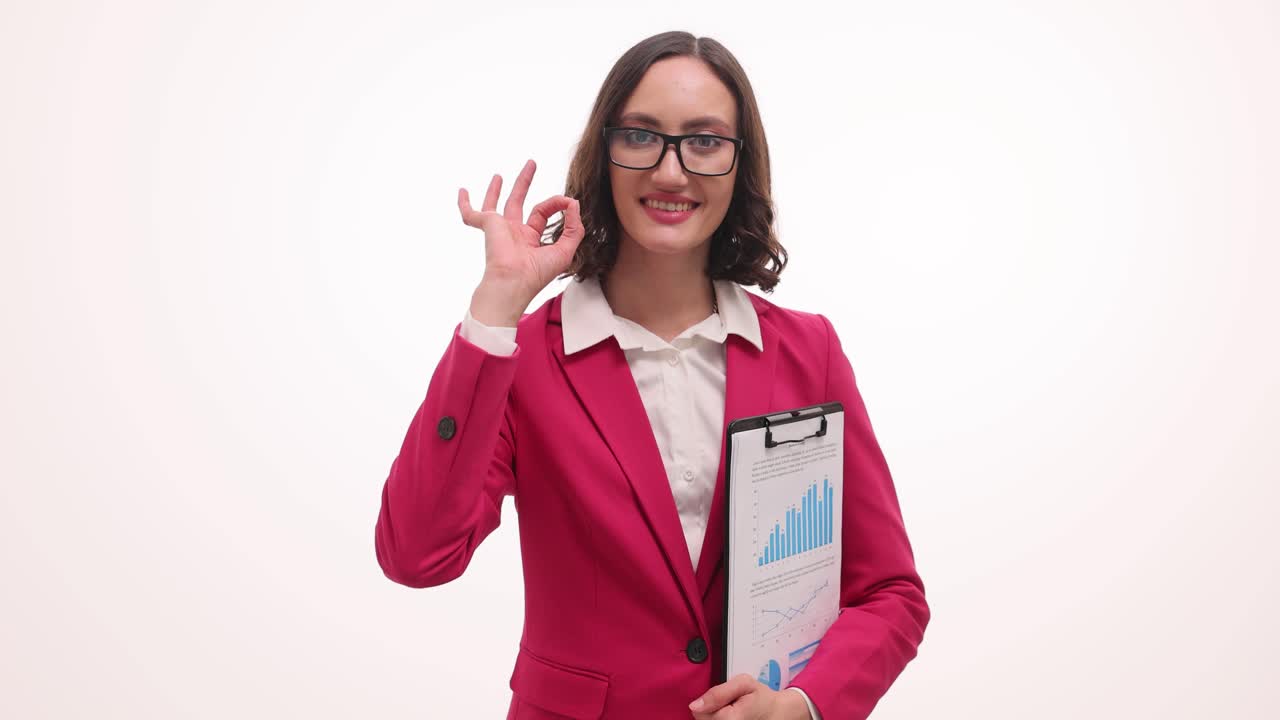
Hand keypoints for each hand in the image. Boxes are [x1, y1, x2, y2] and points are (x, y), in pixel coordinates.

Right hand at [458, 159, 584, 325]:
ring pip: (496, 203)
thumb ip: (574, 227)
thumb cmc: (537, 273)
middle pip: (519, 202)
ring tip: (499, 175)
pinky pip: (470, 214)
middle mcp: (514, 233)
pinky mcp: (487, 225)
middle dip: (525, 182)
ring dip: (496, 189)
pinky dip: (464, 203)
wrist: (513, 282)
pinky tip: (462, 191)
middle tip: (531, 163)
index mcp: (530, 239)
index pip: (543, 213)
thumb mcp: (565, 250)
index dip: (556, 204)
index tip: (568, 200)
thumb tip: (573, 203)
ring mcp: (499, 229)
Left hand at [688, 674, 808, 719]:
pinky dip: (720, 719)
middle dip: (712, 710)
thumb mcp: (743, 684)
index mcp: (731, 719)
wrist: (777, 713)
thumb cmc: (761, 698)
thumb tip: (695, 705)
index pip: (700, 713)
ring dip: (716, 716)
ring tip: (731, 711)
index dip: (709, 702)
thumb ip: (718, 692)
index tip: (724, 698)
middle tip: (729, 704)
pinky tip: (730, 717)